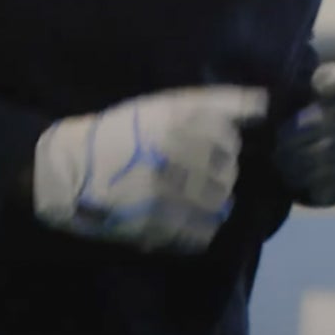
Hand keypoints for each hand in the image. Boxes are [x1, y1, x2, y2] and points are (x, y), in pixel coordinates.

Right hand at [32, 85, 267, 252]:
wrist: (71, 169)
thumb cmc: (124, 131)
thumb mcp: (167, 103)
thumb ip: (218, 101)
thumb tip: (264, 104)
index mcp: (178, 118)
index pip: (229, 136)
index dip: (224, 142)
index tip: (210, 145)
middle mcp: (175, 150)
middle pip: (227, 168)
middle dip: (220, 171)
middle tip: (197, 172)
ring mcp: (165, 189)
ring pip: (218, 200)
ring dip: (213, 200)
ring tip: (191, 195)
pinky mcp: (154, 223)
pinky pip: (200, 232)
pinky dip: (201, 229)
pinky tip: (186, 219)